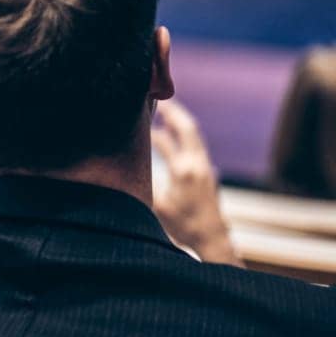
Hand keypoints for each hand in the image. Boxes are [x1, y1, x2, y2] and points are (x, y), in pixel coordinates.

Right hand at [152, 101, 239, 265]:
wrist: (212, 237)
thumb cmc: (183, 224)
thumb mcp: (157, 205)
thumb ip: (144, 182)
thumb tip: (125, 165)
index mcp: (183, 170)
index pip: (165, 139)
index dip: (151, 126)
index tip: (140, 112)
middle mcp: (197, 165)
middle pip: (188, 129)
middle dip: (174, 112)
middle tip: (161, 99)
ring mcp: (205, 168)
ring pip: (194, 137)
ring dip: (181, 122)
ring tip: (169, 112)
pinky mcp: (208, 173)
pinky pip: (196, 147)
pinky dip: (186, 137)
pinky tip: (179, 137)